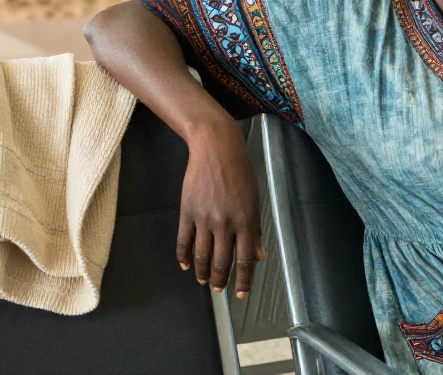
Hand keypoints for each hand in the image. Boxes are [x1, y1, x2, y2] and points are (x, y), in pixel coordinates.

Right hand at [174, 115, 264, 297]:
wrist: (216, 149)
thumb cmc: (240, 172)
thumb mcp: (255, 200)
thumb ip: (255, 229)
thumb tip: (258, 255)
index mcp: (246, 221)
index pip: (244, 260)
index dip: (243, 280)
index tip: (241, 293)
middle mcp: (225, 224)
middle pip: (221, 261)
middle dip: (220, 280)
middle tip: (219, 289)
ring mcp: (204, 218)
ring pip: (201, 255)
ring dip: (202, 272)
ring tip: (203, 281)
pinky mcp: (187, 211)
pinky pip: (184, 240)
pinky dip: (183, 256)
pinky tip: (185, 265)